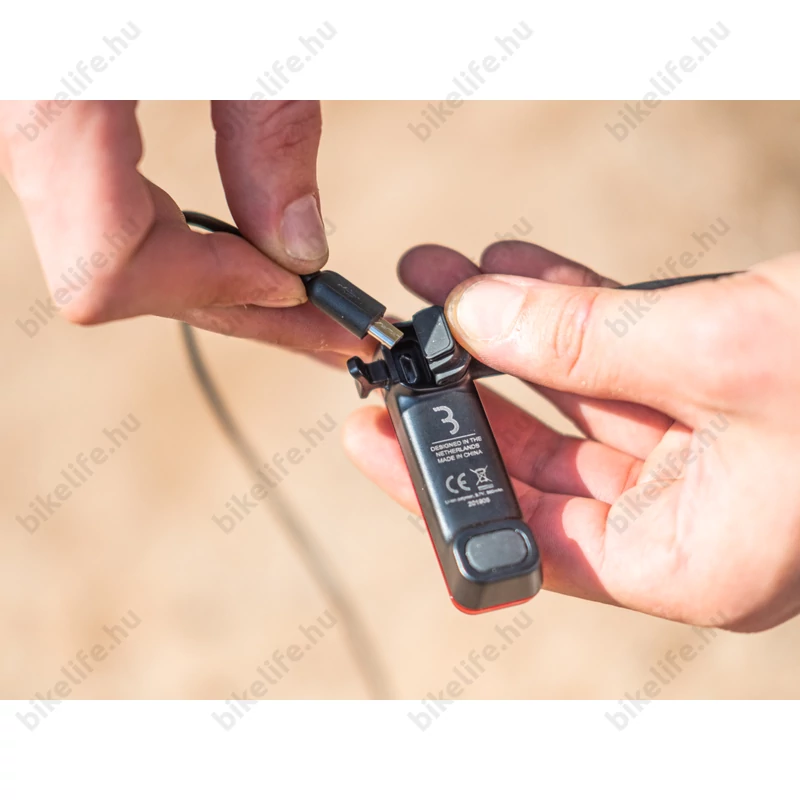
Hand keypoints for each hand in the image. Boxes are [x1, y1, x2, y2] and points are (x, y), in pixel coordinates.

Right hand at [2, 100, 373, 363]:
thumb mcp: (252, 23)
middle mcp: (22, 122)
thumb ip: (269, 129)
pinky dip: (179, 246)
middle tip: (335, 335)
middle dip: (239, 311)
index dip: (215, 290)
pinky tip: (243, 252)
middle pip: (115, 277)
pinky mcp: (55, 124)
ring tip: (306, 305)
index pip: (111, 265)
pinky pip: (103, 215)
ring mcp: (29, 129)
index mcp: (54, 93)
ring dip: (214, 286)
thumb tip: (297, 248)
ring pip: (108, 253)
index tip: (301, 288)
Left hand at [343, 240, 799, 631]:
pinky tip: (513, 272)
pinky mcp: (724, 387)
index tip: (369, 437)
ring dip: (510, 333)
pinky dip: (573, 312)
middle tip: (395, 342)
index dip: (436, 487)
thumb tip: (471, 318)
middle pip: (539, 457)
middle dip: (465, 389)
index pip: (523, 538)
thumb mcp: (720, 356)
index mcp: (688, 559)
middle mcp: (691, 516)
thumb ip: (584, 342)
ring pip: (577, 391)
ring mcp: (708, 449)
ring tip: (437, 281)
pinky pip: (625, 353)